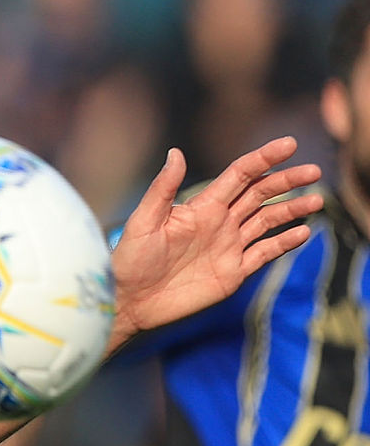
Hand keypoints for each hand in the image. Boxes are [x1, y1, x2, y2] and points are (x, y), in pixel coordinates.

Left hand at [110, 138, 322, 342]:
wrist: (129, 301)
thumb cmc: (129, 260)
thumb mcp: (143, 221)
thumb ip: (163, 189)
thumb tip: (176, 152)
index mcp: (202, 207)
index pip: (240, 175)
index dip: (264, 159)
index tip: (289, 145)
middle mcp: (220, 223)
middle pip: (261, 195)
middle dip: (288, 181)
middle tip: (314, 172)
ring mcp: (229, 247)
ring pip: (268, 222)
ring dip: (292, 210)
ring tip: (317, 201)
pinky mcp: (233, 272)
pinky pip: (264, 254)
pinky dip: (284, 244)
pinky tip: (303, 232)